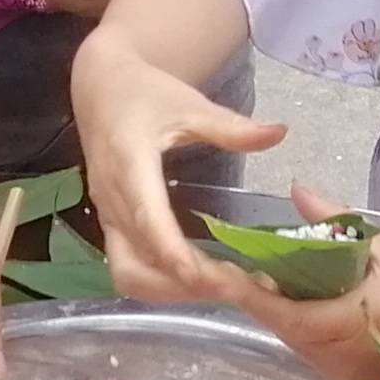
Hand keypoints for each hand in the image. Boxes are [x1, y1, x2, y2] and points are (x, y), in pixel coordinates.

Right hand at [73, 23, 284, 297]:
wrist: (100, 88)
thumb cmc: (145, 93)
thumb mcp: (189, 103)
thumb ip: (230, 126)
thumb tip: (278, 133)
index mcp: (129, 162)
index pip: (148, 217)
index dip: (174, 252)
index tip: (208, 278)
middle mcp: (111, 198)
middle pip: (135, 262)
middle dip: (180, 285)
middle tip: (233, 287)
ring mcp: (107, 216)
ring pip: (129, 273)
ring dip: (170, 291)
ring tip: (221, 288)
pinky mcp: (109, 226)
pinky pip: (129, 267)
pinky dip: (162, 283)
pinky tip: (200, 279)